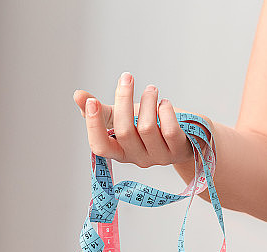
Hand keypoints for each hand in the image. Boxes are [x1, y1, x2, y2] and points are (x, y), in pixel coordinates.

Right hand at [73, 72, 194, 167]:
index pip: (100, 147)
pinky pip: (169, 131)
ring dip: (148, 102)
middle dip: (124, 99)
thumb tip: (78, 96)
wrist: (188, 135)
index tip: (92, 101)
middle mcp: (139, 158)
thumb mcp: (126, 116)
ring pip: (147, 128)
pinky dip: (165, 111)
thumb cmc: (154, 124)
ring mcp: (160, 157)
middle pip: (124, 131)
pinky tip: (165, 103)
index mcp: (121, 151)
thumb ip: (103, 110)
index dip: (93, 126)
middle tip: (127, 77)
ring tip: (152, 89)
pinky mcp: (179, 150)